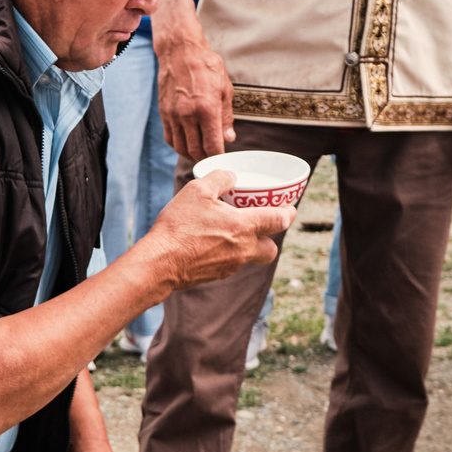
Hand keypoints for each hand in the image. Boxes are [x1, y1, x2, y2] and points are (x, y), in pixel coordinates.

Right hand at [139, 171, 289, 291]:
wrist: (161, 262)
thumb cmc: (179, 226)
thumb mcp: (197, 190)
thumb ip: (219, 179)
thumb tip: (231, 176)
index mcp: (243, 226)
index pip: (279, 221)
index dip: (288, 213)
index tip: (290, 208)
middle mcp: (243, 249)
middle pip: (272, 249)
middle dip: (272, 238)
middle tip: (263, 225)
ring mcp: (231, 265)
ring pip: (251, 257)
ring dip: (248, 246)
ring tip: (232, 232)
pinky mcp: (217, 275)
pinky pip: (231, 264)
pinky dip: (228, 254)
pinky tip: (211, 243)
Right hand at [154, 30, 235, 162]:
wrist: (180, 51)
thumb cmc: (206, 66)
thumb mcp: (225, 89)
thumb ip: (226, 116)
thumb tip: (229, 138)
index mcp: (207, 108)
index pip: (212, 145)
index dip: (219, 156)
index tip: (224, 158)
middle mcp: (188, 114)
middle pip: (196, 150)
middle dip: (206, 158)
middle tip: (213, 158)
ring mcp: (173, 115)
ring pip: (181, 147)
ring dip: (191, 154)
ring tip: (200, 154)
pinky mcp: (164, 112)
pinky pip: (169, 137)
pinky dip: (178, 145)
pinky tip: (187, 144)